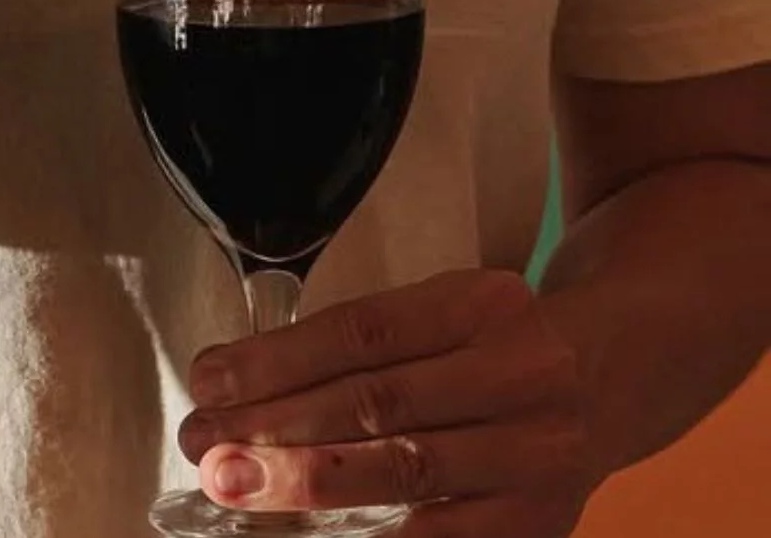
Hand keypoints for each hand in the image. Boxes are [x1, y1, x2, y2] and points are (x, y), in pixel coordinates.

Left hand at [181, 270, 597, 536]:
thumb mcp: (438, 314)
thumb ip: (353, 346)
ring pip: (406, 472)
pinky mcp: (541, 522)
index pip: (361, 333)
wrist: (615, 374)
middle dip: (275, 428)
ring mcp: (539, 455)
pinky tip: (308, 533)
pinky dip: (368, 537)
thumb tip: (234, 387)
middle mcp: (521, 374)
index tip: (209, 382)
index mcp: (481, 305)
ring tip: (234, 484)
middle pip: (378, 405)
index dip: (275, 361)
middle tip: (205, 443)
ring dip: (305, 484)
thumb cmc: (492, 345)